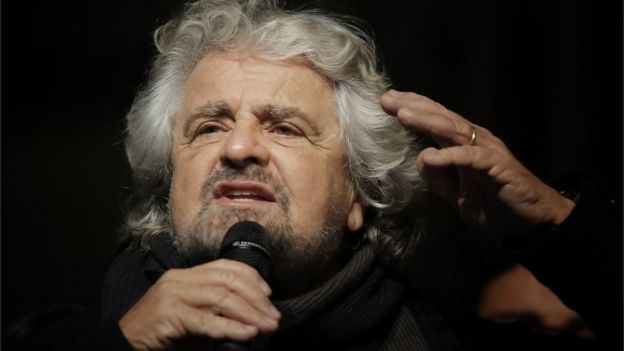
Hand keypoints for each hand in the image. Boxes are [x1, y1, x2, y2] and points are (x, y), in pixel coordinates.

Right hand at [119, 259, 280, 349]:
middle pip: (228, 280)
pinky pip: (207, 320)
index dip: (251, 278)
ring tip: (266, 326)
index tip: (268, 295)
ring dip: (250, 313)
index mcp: (185, 275)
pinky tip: (248, 333)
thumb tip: (248, 317)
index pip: (225, 266)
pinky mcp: (169, 315)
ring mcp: (173, 295)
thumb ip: (211, 307)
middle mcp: (180, 279)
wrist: (122, 343)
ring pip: (221, 297)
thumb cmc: (158, 332)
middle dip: (256, 298)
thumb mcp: (187, 312)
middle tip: (273, 316)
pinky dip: (231, 327)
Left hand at [380, 90, 574, 235]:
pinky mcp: (497, 165)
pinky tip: (430, 155)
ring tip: (403, 115)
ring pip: (453, 130)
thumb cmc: (497, 204)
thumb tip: (420, 159)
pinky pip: (470, 158)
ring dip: (427, 121)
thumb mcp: (458, 196)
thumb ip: (439, 179)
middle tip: (387, 99)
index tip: (388, 101)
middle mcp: (475, 141)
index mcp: (464, 145)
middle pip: (441, 118)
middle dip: (414, 106)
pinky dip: (449, 155)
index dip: (413, 109)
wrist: (533, 222)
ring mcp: (487, 150)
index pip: (436, 120)